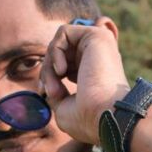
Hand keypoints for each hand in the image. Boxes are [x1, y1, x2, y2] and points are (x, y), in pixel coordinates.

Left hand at [39, 17, 129, 144]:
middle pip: (60, 53)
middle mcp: (98, 58)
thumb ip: (56, 90)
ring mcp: (99, 45)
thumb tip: (46, 83)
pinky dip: (55, 51)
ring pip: (60, 42)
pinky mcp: (97, 36)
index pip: (65, 64)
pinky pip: (64, 32)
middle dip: (47, 71)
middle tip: (49, 91)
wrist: (106, 117)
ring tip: (55, 85)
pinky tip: (61, 70)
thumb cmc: (89, 118)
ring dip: (49, 64)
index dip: (49, 77)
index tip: (45, 93)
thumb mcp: (64, 107)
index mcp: (94, 73)